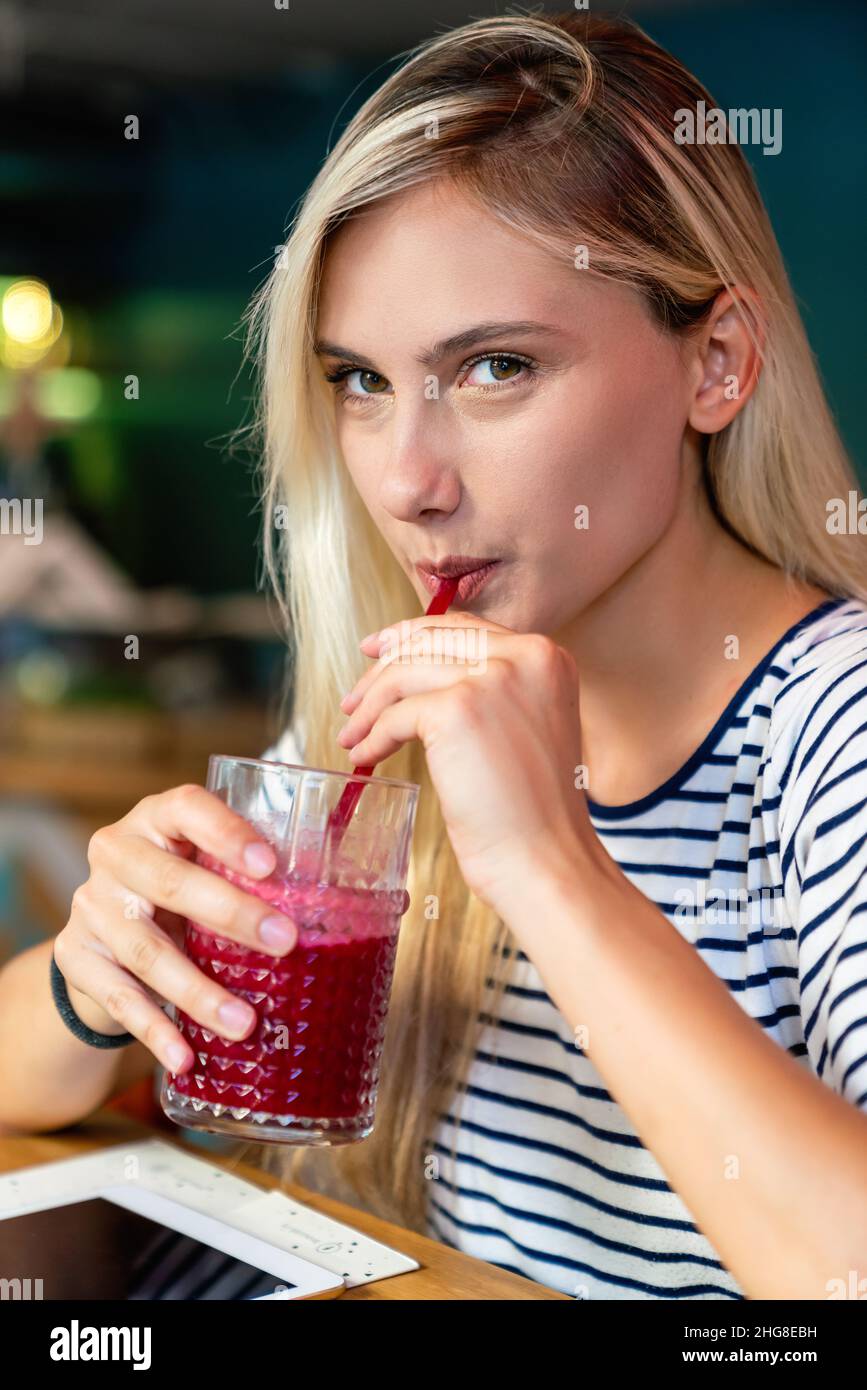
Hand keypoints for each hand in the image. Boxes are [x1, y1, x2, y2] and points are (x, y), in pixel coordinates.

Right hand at [53, 785, 298, 1074]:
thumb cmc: (181, 894)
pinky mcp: (76, 956)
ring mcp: (92, 906)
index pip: (187, 808)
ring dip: (197, 991)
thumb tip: (369, 908)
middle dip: (230, 913)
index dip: (227, 832)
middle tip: (285, 942)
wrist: (103, 936)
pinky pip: (119, 997)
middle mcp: (116, 854)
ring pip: (145, 951)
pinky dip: (155, 1030)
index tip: (270, 864)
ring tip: (244, 1023)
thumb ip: (261, 879)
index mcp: (157, 819)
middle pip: (170, 882)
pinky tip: (186, 1057)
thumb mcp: (208, 870)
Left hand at [337, 611, 598, 914]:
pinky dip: (373, 737)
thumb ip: (493, 691)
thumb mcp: (526, 727)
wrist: (547, 860)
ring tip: (352, 737)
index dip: (412, 636)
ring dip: (368, 707)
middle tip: (352, 699)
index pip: (465, 629)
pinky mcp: (457, 712)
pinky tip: (366, 758)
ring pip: (403, 674)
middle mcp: (524, 657)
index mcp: (545, 657)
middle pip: (428, 642)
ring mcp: (492, 680)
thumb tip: (422, 672)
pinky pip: (395, 715)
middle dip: (380, 669)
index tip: (379, 651)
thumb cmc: (533, 812)